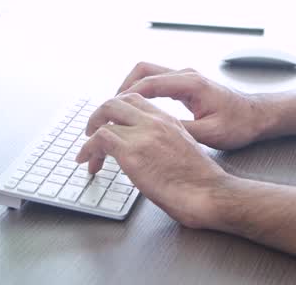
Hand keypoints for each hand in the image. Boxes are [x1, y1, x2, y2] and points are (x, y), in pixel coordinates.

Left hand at [76, 93, 233, 228]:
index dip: (117, 111)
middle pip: (116, 101)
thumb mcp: (183, 150)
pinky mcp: (132, 153)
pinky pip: (100, 139)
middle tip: (91, 131)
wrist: (209, 194)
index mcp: (168, 120)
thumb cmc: (200, 181)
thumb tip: (145, 153)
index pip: (135, 101)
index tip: (110, 125)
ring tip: (86, 151)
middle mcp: (155, 122)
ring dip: (90, 132)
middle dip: (99, 115)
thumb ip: (164, 142)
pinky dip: (88, 148)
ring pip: (104, 116)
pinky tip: (88, 162)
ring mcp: (143, 135)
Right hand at [114, 62, 273, 150]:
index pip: (148, 82)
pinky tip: (136, 110)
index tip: (111, 109)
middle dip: (122, 87)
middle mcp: (186, 75)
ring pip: (148, 74)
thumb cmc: (239, 124)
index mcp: (191, 83)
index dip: (125, 95)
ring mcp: (185, 78)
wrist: (258, 116)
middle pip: (143, 70)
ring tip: (117, 110)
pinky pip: (156, 82)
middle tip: (109, 108)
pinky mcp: (186, 85)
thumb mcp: (210, 133)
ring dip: (131, 88)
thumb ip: (181, 130)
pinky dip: (142, 92)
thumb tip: (154, 131)